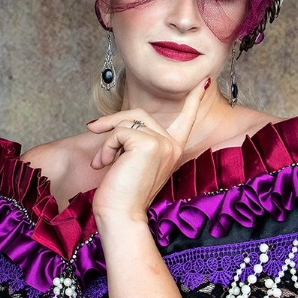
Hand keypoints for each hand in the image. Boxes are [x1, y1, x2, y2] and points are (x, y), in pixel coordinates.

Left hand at [87, 80, 207, 227]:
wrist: (120, 216)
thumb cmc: (122, 193)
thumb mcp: (132, 161)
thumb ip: (134, 141)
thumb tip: (115, 122)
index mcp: (172, 149)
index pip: (186, 118)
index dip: (194, 99)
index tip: (205, 81)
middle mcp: (172, 144)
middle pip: (140, 113)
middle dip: (113, 121)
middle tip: (93, 129)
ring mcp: (163, 143)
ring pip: (128, 120)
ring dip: (107, 138)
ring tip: (100, 160)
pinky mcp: (149, 144)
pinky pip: (120, 131)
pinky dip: (105, 146)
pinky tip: (103, 163)